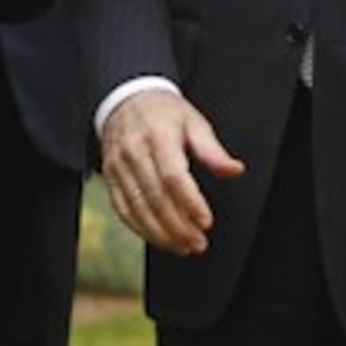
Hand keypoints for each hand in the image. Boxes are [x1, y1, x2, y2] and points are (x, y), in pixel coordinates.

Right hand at [101, 89, 245, 255]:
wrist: (127, 99)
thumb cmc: (164, 112)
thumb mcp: (194, 122)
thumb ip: (213, 150)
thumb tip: (234, 170)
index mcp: (159, 134)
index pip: (173, 175)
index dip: (190, 202)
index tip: (206, 221)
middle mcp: (135, 150)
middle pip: (155, 196)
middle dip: (178, 225)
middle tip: (198, 243)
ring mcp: (119, 164)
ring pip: (137, 207)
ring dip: (161, 233)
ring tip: (183, 246)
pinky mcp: (110, 176)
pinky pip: (123, 208)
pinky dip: (140, 228)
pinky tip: (159, 238)